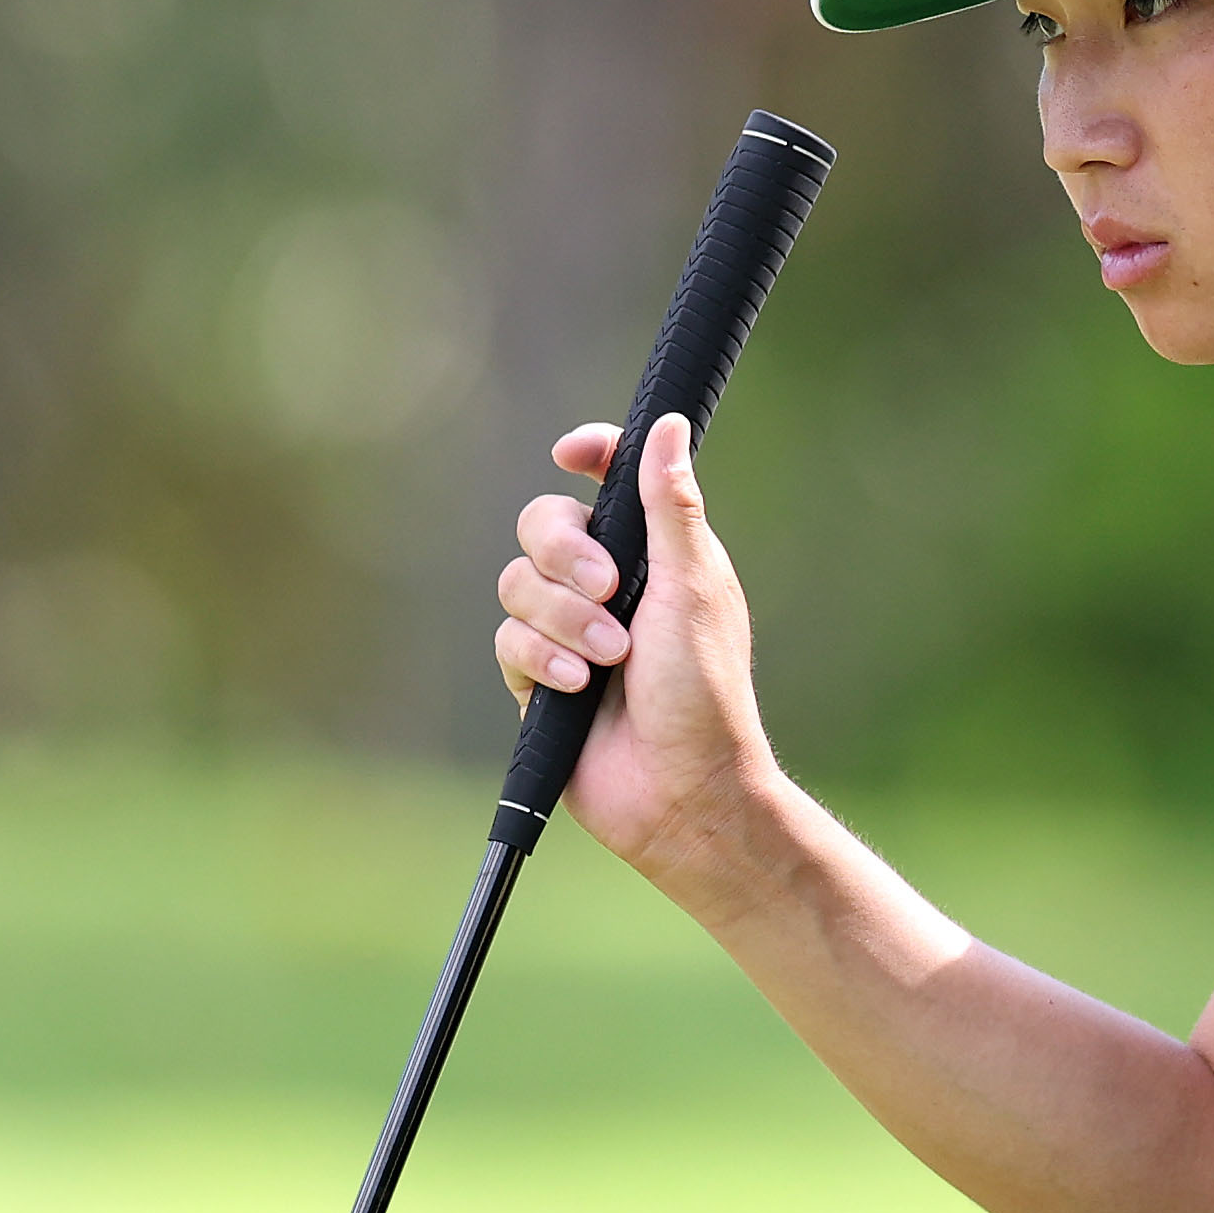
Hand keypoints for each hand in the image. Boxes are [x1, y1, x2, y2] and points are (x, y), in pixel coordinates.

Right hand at [490, 415, 778, 889]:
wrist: (679, 789)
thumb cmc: (705, 692)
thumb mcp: (694, 586)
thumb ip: (671, 506)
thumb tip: (667, 423)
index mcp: (654, 553)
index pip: (608, 480)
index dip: (587, 456)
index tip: (570, 454)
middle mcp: (608, 584)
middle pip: (541, 524)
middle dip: (566, 555)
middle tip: (611, 590)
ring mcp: (569, 631)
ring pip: (517, 583)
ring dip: (562, 619)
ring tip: (607, 659)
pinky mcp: (539, 678)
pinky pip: (508, 640)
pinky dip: (543, 659)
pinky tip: (577, 687)